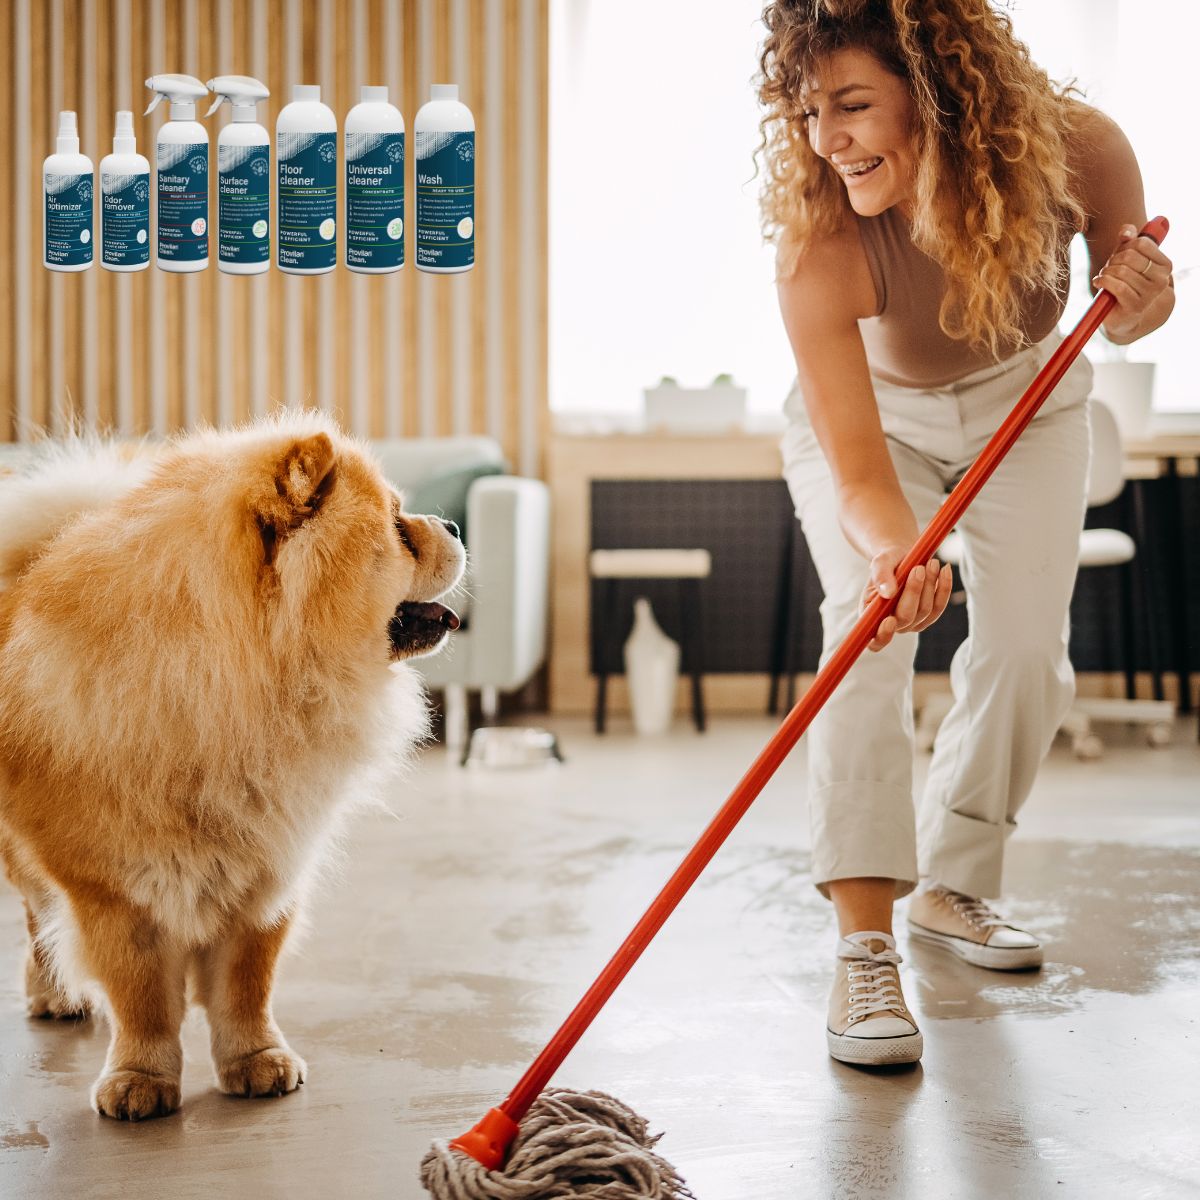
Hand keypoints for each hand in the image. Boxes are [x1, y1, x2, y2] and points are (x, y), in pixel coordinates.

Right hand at [860, 548, 953, 652]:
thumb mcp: (881, 562)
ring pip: (925, 610)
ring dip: (930, 584)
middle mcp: (891, 623)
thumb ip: (880, 576)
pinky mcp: (928, 615)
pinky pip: (939, 606)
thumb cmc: (888, 560)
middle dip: (914, 592)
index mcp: (871, 614)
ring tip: (931, 563)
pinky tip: (944, 570)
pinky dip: (944, 587)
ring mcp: (912, 621)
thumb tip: (888, 593)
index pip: (875, 639)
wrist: (903, 556)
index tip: (889, 620)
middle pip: (905, 618)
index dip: (883, 635)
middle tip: (918, 569)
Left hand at [1094, 224, 1172, 341]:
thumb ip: (1128, 240)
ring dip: (1106, 272)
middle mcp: (1162, 280)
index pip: (1142, 243)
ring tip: (1104, 277)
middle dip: (1113, 260)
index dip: (1124, 246)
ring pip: (1121, 271)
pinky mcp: (1135, 307)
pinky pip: (1116, 286)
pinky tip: (1098, 282)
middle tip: (1109, 268)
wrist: (1121, 315)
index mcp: (1165, 265)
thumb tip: (1126, 231)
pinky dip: (1102, 281)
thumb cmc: (1124, 282)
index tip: (1119, 255)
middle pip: (1129, 256)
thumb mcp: (1127, 258)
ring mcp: (1150, 295)